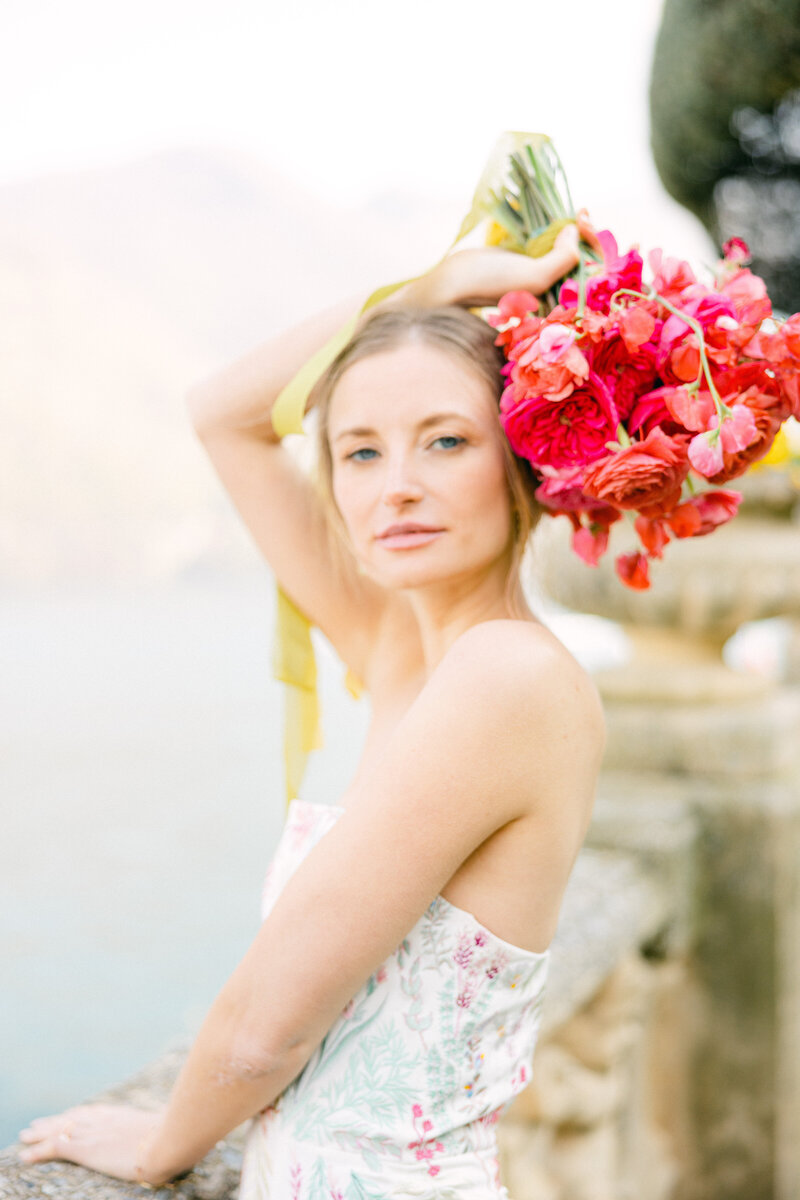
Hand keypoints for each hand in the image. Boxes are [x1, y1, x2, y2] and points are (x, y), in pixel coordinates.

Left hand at [17, 1103, 168, 1184]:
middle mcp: (102, 1120)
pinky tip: (26, 1156)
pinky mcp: (86, 1149)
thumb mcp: (160, 1129)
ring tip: (25, 1138)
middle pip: (70, 1119)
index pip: (90, 1113)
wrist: (168, 1140)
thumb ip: (152, 1131)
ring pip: (57, 1131)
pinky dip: (38, 1152)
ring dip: (39, 1135)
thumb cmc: (172, 1137)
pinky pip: (55, 1148)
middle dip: (51, 1123)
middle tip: (34, 1127)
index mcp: (119, 1115)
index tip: (65, 1117)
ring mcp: (93, 1133)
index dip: (74, 1116)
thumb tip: (161, 1135)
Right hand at [433, 209, 601, 308]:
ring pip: (566, 248)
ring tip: (576, 212)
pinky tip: (559, 215)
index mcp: (559, 301)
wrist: (453, 281)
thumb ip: (563, 258)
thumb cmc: (492, 285)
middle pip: (581, 259)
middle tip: (580, 214)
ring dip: (572, 229)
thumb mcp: (534, 276)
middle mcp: (552, 288)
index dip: (593, 247)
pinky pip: (548, 242)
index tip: (583, 224)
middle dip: (584, 235)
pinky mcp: (526, 259)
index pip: (590, 274)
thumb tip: (574, 230)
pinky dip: (556, 228)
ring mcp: (539, 272)